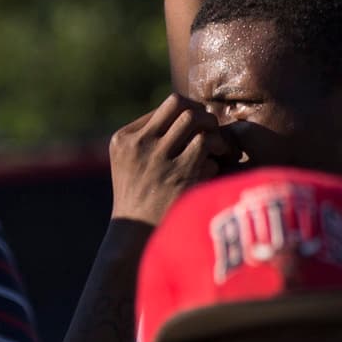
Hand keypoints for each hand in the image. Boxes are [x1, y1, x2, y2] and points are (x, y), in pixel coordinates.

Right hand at [109, 94, 232, 225]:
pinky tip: (212, 168)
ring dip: (213, 134)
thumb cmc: (137, 198)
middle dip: (204, 115)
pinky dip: (215, 157)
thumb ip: (147, 136)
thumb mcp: (128, 163)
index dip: (191, 111)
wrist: (136, 237)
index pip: (167, 105)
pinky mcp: (181, 176)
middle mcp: (139, 145)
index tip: (198, 126)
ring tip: (217, 147)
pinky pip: (208, 149)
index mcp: (124, 139)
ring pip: (197, 124)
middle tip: (211, 130)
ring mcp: (160, 160)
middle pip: (182, 107)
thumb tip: (186, 112)